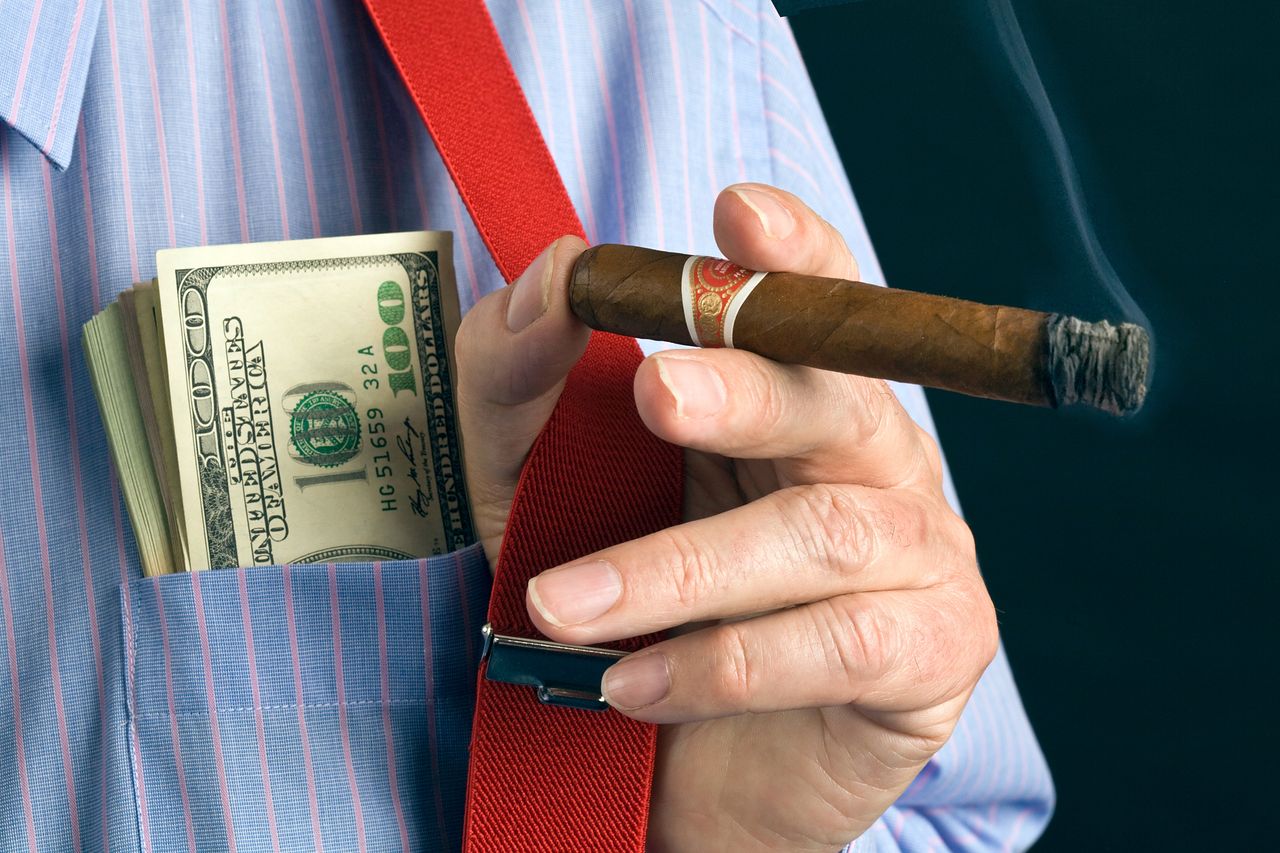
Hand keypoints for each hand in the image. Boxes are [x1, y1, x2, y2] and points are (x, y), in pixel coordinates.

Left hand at [454, 184, 997, 851]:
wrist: (675, 777)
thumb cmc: (624, 610)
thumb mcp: (535, 484)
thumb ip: (523, 378)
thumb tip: (553, 274)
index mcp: (795, 401)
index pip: (813, 307)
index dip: (790, 255)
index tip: (736, 211)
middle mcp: (873, 460)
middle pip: (834, 398)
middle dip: (745, 390)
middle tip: (656, 392)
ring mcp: (918, 555)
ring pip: (824, 532)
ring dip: (683, 569)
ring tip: (565, 606)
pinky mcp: (931, 654)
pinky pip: (842, 643)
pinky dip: (727, 663)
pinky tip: (634, 688)